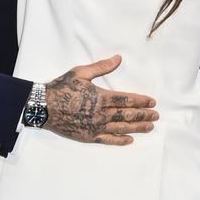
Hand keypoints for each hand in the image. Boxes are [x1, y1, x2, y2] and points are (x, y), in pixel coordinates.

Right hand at [44, 55, 158, 145]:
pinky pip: (108, 140)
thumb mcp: (80, 73)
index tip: (152, 102)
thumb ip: (101, 67)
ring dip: (138, 128)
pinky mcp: (89, 136)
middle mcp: (101, 113)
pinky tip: (130, 140)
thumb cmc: (61, 88)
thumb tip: (118, 58)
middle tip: (156, 115)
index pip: (127, 100)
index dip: (142, 101)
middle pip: (128, 115)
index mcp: (101, 97)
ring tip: (150, 127)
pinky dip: (120, 141)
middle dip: (144, 115)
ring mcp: (95, 127)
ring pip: (122, 128)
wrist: (43, 107)